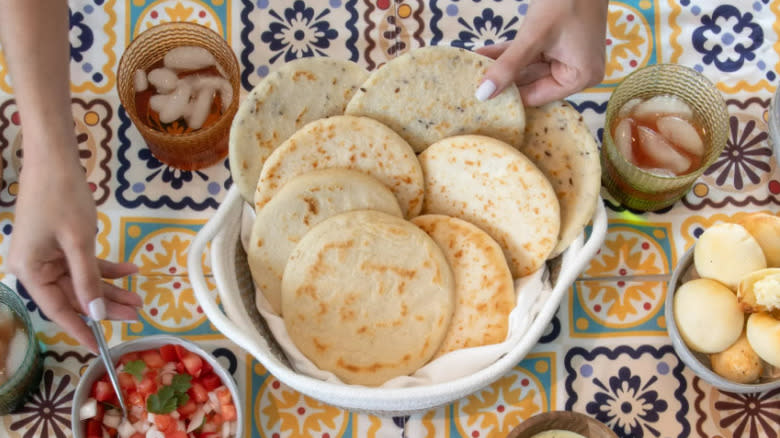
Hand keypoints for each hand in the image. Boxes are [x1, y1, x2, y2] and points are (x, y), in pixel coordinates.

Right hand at [7, 140, 140, 352]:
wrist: (55, 160)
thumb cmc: (62, 198)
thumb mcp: (79, 242)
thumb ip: (88, 279)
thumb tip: (96, 312)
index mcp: (29, 271)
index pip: (58, 309)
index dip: (81, 329)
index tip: (100, 347)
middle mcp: (34, 267)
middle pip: (74, 295)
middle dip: (106, 306)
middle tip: (136, 315)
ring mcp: (47, 256)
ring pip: (83, 281)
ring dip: (111, 288)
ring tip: (140, 300)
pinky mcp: (60, 245)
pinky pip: (85, 263)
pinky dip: (107, 268)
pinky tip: (131, 271)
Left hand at [475, 0, 608, 105]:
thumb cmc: (565, 1)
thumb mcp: (534, 36)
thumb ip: (509, 66)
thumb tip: (483, 94)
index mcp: (580, 78)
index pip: (538, 96)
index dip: (509, 97)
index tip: (481, 99)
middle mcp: (576, 72)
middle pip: (531, 82)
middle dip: (502, 79)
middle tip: (472, 83)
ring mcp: (566, 57)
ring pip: (527, 67)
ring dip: (501, 65)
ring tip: (472, 67)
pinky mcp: (556, 44)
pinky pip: (529, 53)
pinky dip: (509, 53)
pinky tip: (483, 53)